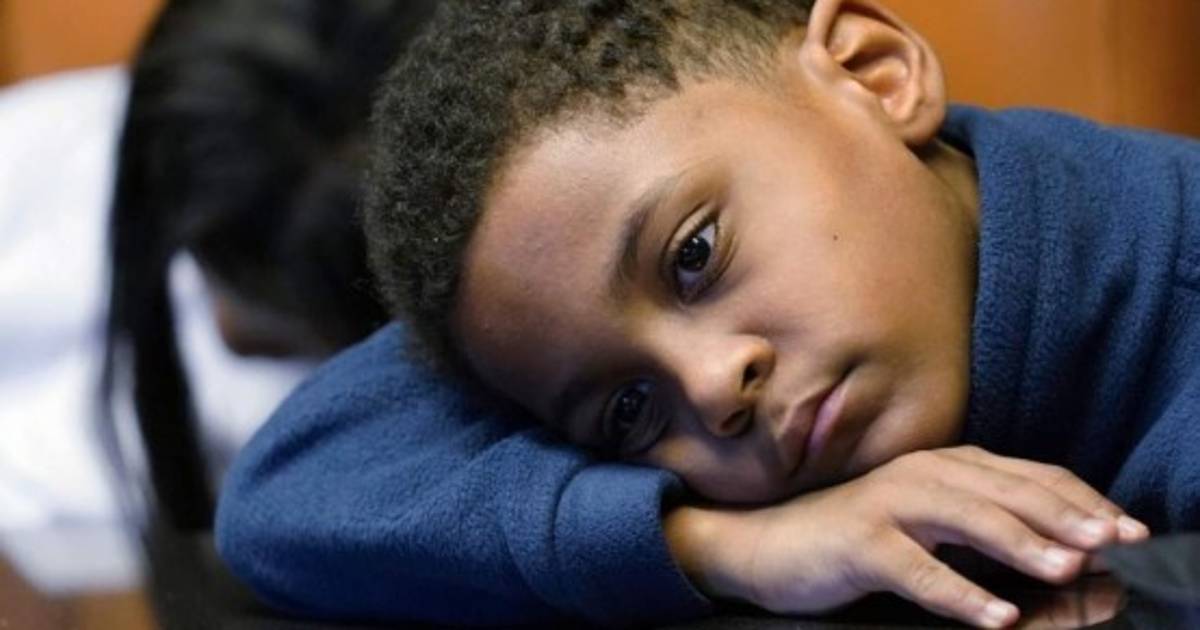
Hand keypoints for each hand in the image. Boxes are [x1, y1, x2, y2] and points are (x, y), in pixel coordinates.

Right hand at [664, 446, 1148, 627]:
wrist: (767, 546)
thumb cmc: (854, 540)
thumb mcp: (927, 529)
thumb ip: (983, 533)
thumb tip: (1062, 558)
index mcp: (945, 467)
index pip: (1029, 475)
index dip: (1081, 499)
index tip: (1128, 528)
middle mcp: (922, 474)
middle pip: (1008, 490)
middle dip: (1067, 517)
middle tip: (1113, 543)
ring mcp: (888, 504)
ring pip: (968, 520)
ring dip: (1022, 545)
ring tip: (1069, 571)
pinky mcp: (860, 541)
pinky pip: (918, 569)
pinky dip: (960, 593)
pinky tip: (998, 617)